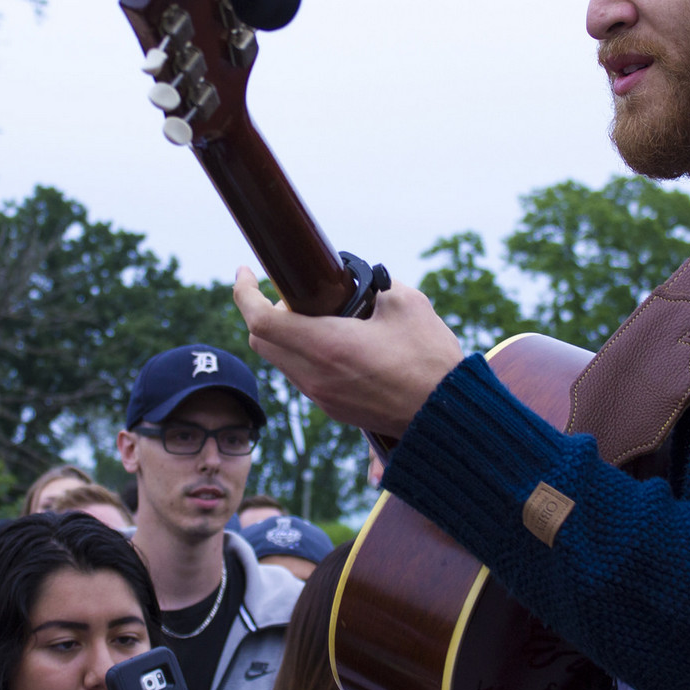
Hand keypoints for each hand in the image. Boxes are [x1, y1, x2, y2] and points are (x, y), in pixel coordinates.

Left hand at [232, 266, 464, 437]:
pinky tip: (334, 341)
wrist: (446, 416)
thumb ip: (375, 284)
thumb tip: (361, 280)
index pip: (260, 319)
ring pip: (280, 360)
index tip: (245, 272)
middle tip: (291, 293)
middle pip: (261, 341)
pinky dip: (303, 353)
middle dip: (263, 310)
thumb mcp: (406, 303)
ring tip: (319, 315)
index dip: (243, 292)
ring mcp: (321, 396)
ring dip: (285, 334)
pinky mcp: (333, 408)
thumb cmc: (430, 360)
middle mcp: (314, 375)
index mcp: (325, 345)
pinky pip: (302, 376)